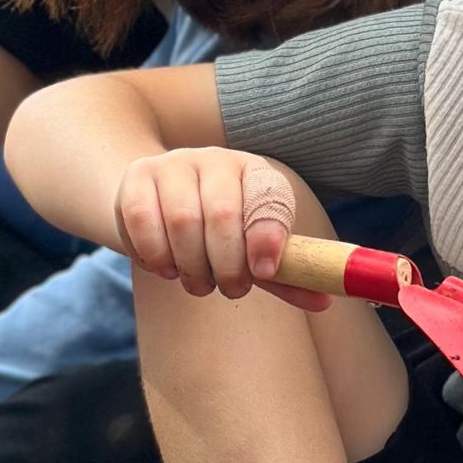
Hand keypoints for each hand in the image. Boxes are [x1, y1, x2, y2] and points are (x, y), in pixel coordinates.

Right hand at [115, 149, 324, 308]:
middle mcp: (216, 160)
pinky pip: (141, 221)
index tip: (263, 273)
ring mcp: (174, 164)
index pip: (268, 199)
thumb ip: (284, 274)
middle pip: (223, 215)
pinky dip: (155, 256)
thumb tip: (324, 301)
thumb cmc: (219, 231)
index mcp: (255, 173)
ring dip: (191, 267)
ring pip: (181, 222)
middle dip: (227, 266)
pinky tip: (166, 267)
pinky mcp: (138, 177)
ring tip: (198, 282)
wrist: (162, 199)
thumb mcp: (254, 248)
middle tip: (229, 289)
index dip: (268, 239)